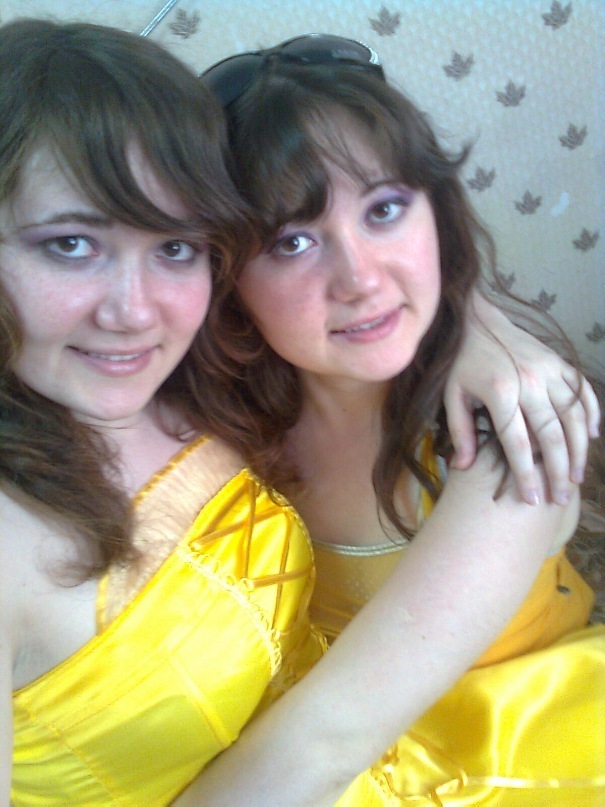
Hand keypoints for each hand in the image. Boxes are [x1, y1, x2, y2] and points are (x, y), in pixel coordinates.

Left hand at [444, 291, 599, 504]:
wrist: (478, 321)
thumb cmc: (461, 363)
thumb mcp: (451, 395)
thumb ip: (459, 430)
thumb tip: (464, 467)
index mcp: (500, 392)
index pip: (517, 443)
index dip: (526, 474)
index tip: (532, 499)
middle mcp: (529, 382)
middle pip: (551, 435)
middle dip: (557, 471)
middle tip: (559, 497)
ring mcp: (550, 371)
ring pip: (573, 417)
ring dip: (579, 450)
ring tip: (576, 477)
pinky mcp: (561, 363)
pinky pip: (582, 393)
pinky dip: (591, 415)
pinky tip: (592, 437)